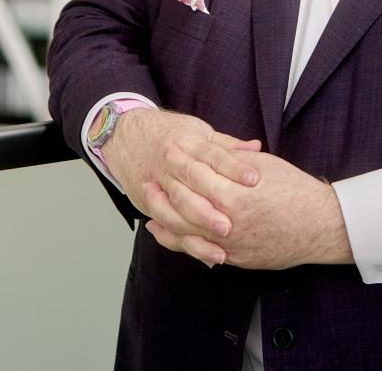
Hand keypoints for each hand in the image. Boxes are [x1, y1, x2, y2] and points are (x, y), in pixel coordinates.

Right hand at [102, 108, 260, 263]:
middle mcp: (170, 163)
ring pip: (175, 208)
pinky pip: (164, 222)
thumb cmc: (169, 133)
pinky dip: (180, 239)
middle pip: (192, 184)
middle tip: (233, 224)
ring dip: (196, 228)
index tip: (254, 180)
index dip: (234, 167)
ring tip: (220, 246)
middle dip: (212, 205)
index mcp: (187, 142)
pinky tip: (199, 250)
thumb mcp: (198, 132)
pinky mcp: (146, 201)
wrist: (125, 135)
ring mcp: (156, 183)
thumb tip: (257, 148)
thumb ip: (227, 145)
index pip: (213, 155)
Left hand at [145, 150, 353, 269]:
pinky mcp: (232, 258)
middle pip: (184, 203)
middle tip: (152, 173)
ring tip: (149, 200)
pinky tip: (162, 230)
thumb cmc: (295, 191)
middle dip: (165, 186)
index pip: (197, 174)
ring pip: (185, 230)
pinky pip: (196, 250)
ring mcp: (228, 243)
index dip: (181, 159)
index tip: (171, 148)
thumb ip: (234, 162)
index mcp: (236, 193)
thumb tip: (209, 152)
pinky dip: (175, 240)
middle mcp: (228, 221)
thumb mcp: (265, 167)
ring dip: (163, 214)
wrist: (319, 225)